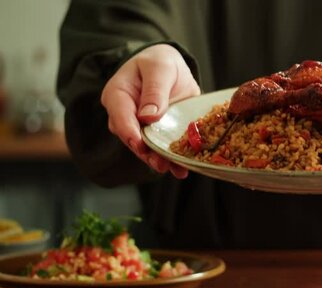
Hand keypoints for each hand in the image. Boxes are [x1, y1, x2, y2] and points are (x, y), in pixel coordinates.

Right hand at [101, 44, 200, 177]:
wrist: (171, 67)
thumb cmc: (159, 62)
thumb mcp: (159, 68)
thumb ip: (154, 90)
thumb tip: (149, 116)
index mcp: (118, 94)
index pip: (120, 115)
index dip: (130, 132)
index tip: (140, 144)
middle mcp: (125, 115)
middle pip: (131, 137)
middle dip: (145, 152)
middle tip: (160, 164)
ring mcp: (140, 127)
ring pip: (145, 147)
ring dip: (158, 160)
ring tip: (173, 169)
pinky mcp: (156, 134)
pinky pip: (161, 148)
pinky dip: (171, 160)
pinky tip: (181, 170)